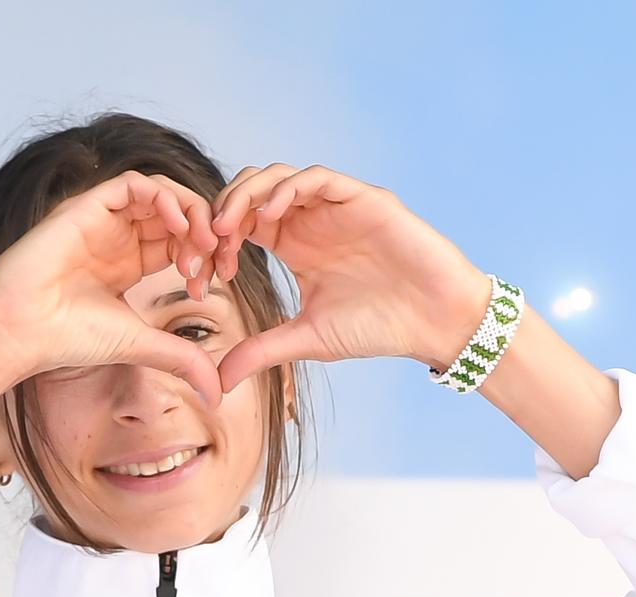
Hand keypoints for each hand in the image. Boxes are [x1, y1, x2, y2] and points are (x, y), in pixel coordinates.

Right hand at [0, 170, 224, 408]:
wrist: (21, 331)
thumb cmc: (69, 339)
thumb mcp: (142, 345)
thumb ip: (183, 360)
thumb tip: (218, 395)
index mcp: (128, 263)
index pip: (178, 241)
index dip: (203, 255)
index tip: (210, 283)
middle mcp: (116, 237)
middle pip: (175, 214)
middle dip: (204, 231)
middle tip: (215, 258)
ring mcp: (101, 220)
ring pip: (160, 193)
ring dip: (190, 210)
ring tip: (202, 241)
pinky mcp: (86, 206)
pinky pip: (134, 184)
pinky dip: (164, 196)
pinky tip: (177, 225)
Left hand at [204, 164, 492, 395]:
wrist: (433, 322)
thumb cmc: (378, 327)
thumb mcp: (307, 338)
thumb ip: (262, 350)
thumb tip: (217, 382)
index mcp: (294, 245)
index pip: (241, 223)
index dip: (215, 241)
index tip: (202, 271)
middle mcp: (312, 219)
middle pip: (251, 191)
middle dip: (222, 211)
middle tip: (208, 243)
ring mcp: (336, 205)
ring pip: (279, 177)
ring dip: (247, 195)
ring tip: (230, 226)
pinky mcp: (363, 198)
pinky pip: (318, 178)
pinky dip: (288, 189)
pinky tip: (270, 215)